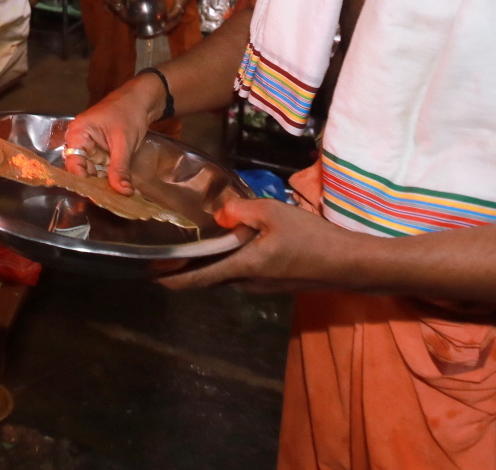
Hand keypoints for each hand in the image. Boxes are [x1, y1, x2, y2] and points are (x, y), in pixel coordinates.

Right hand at [60, 71, 163, 194]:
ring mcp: (92, 145)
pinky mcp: (102, 149)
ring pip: (94, 170)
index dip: (83, 180)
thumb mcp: (124, 143)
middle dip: (95, 184)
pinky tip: (119, 187)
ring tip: (116, 198)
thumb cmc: (129, 113)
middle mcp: (80, 141)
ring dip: (104, 182)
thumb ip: (120, 169)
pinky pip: (103, 166)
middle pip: (82, 169)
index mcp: (78, 133)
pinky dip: (111, 175)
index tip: (97, 197)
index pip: (74, 163)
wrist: (143, 99)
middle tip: (109, 201)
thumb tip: (123, 192)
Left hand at [156, 194, 361, 292]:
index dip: (171, 279)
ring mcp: (260, 286)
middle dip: (184, 270)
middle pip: (207, 280)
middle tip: (164, 255)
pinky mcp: (273, 282)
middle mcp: (246, 283)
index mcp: (241, 268)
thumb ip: (241, 210)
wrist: (346, 263)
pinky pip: (240, 274)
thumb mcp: (273, 213)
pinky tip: (226, 245)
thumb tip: (219, 215)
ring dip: (205, 267)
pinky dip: (225, 264)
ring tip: (188, 248)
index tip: (149, 275)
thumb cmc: (310, 238)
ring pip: (224, 277)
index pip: (197, 279)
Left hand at [160, 0, 195, 33]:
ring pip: (177, 22)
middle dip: (170, 26)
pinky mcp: (181, 12)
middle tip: (162, 32)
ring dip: (171, 28)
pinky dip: (172, 25)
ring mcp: (182, 11)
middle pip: (176, 20)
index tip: (165, 19)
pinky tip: (167, 30)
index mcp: (180, 3)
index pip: (176, 11)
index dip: (171, 15)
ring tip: (163, 33)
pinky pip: (177, 20)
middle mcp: (182, 9)